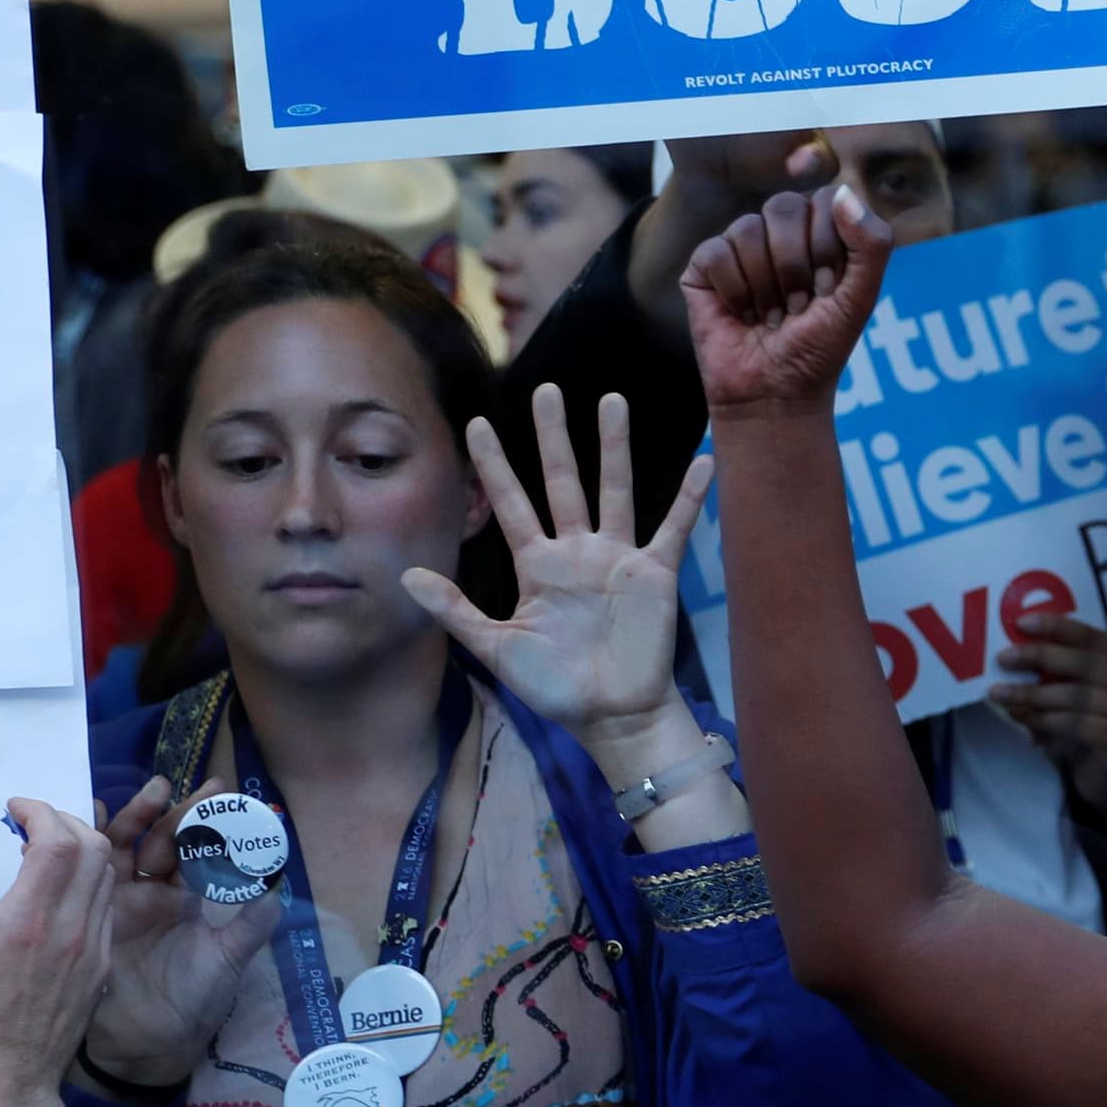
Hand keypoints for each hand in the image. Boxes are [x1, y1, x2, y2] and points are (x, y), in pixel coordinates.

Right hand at [0, 803, 119, 1106]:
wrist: (8, 1077)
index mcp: (29, 921)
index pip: (58, 843)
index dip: (42, 812)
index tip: (16, 808)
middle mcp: (72, 928)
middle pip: (93, 849)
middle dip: (65, 821)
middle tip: (31, 824)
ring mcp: (94, 947)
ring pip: (107, 876)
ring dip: (81, 851)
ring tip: (43, 852)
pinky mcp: (103, 965)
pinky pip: (106, 907)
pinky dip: (90, 883)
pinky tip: (59, 890)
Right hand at [82, 774, 279, 1092]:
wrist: (147, 1045)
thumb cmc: (192, 1002)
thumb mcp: (229, 960)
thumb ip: (251, 923)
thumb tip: (275, 882)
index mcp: (185, 900)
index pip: (197, 852)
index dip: (208, 823)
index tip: (223, 792)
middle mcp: (152, 896)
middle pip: (160, 842)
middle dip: (172, 813)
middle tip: (179, 786)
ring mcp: (118, 905)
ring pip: (122, 850)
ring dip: (133, 819)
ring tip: (150, 792)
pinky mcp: (90, 920)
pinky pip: (86, 878)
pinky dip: (86, 848)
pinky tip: (83, 821)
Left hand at [401, 384, 711, 753]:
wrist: (612, 716)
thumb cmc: (556, 686)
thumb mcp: (497, 647)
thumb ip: (455, 610)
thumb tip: (404, 574)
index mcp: (538, 565)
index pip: (511, 503)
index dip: (494, 465)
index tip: (476, 424)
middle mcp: (577, 551)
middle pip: (562, 481)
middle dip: (552, 437)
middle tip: (546, 390)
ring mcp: (618, 558)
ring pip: (614, 490)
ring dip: (613, 447)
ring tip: (612, 400)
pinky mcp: (654, 574)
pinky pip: (672, 528)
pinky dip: (688, 497)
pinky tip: (702, 462)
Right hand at [681, 183, 893, 419]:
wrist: (775, 391)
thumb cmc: (820, 346)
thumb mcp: (861, 298)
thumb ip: (871, 245)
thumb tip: (843, 192)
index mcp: (820, 230)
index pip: (824, 200)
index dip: (827, 246)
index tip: (828, 289)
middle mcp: (779, 231)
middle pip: (783, 205)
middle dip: (796, 264)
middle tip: (799, 305)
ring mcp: (740, 244)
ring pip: (747, 229)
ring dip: (766, 285)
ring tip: (771, 316)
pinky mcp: (705, 265)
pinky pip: (715, 252)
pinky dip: (735, 292)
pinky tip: (742, 316)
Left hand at [989, 615, 1106, 811]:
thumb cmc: (1095, 728)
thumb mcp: (1083, 692)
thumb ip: (1065, 670)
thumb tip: (1018, 646)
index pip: (1096, 638)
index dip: (1059, 628)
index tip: (1023, 624)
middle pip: (1088, 664)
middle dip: (1042, 657)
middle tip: (1005, 658)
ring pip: (1078, 696)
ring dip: (1034, 694)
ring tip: (1001, 694)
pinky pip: (1077, 725)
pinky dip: (1045, 720)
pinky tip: (1023, 718)